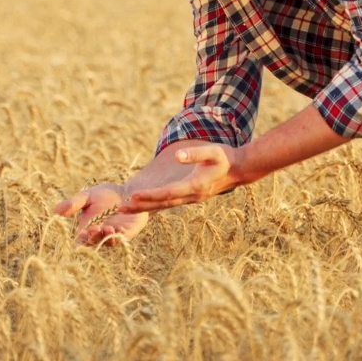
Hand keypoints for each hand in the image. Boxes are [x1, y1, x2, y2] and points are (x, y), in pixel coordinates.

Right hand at [53, 182, 148, 245]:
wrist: (128, 191)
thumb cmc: (105, 194)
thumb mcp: (87, 196)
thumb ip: (73, 204)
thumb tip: (54, 211)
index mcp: (87, 227)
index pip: (80, 239)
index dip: (80, 239)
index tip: (81, 232)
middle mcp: (99, 234)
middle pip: (93, 242)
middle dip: (94, 237)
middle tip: (95, 228)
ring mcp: (113, 235)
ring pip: (108, 242)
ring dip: (107, 238)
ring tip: (108, 228)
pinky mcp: (127, 233)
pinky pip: (123, 239)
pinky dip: (120, 235)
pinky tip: (119, 228)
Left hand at [120, 144, 242, 212]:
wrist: (240, 169)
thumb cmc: (225, 158)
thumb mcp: (212, 151)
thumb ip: (195, 154)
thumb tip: (177, 155)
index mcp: (195, 186)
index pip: (167, 193)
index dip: (149, 196)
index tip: (133, 196)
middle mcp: (192, 196)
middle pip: (162, 204)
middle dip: (141, 206)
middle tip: (120, 209)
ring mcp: (191, 198)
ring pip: (165, 205)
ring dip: (145, 207)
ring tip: (126, 208)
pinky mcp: (191, 197)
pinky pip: (169, 203)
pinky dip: (155, 204)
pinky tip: (144, 205)